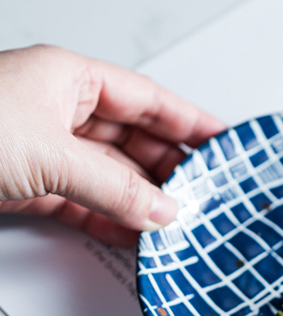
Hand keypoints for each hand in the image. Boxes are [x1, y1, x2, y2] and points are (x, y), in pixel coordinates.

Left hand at [0, 44, 224, 246]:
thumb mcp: (52, 154)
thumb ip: (114, 187)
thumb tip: (160, 209)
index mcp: (67, 80)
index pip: (146, 99)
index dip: (188, 121)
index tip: (221, 142)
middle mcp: (57, 112)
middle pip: (132, 142)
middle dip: (168, 171)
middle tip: (200, 195)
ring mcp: (44, 151)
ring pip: (110, 179)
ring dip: (140, 204)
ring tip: (172, 223)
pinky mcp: (29, 188)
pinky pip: (84, 205)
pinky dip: (110, 222)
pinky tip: (133, 236)